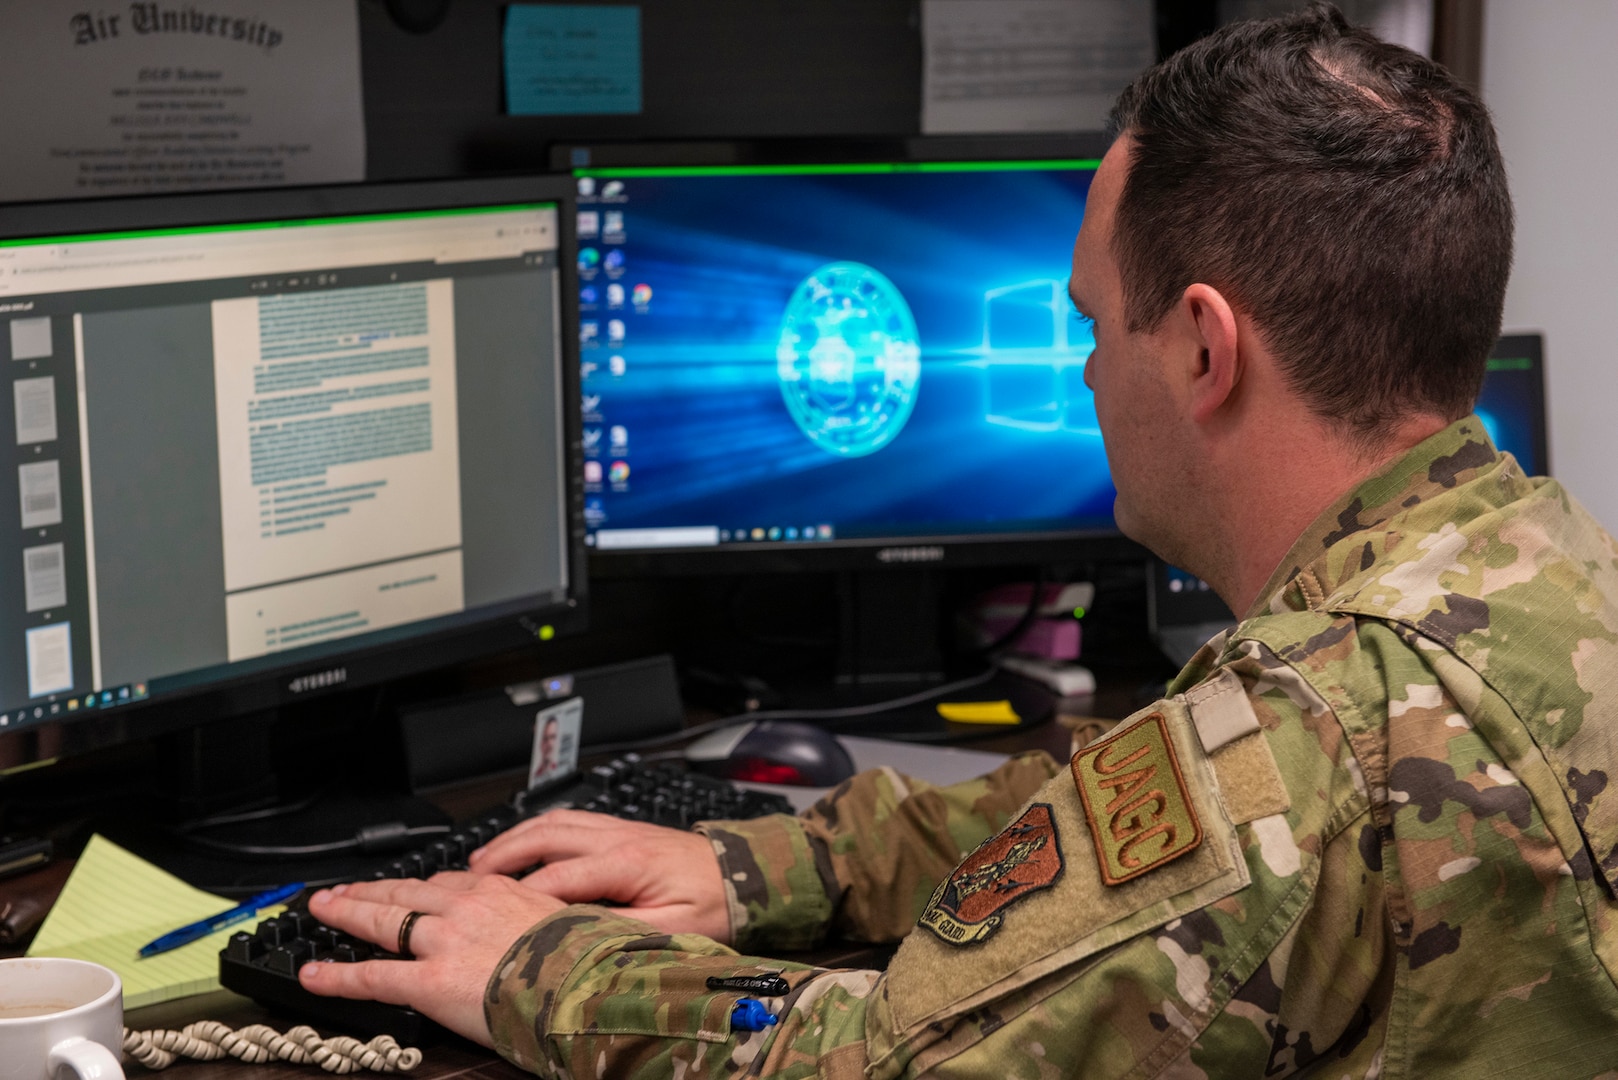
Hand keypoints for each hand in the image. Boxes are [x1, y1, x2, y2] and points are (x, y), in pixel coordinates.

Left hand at [298, 873, 564, 1045]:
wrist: (585, 984)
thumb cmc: (584, 958)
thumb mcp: (566, 920)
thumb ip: (541, 919)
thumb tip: (547, 927)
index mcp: (500, 891)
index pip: (447, 882)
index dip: (417, 887)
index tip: (406, 888)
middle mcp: (465, 907)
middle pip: (405, 892)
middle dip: (369, 890)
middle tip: (342, 890)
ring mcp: (443, 941)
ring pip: (383, 921)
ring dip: (347, 914)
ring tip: (323, 911)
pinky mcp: (429, 980)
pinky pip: (372, 976)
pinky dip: (337, 976)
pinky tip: (314, 976)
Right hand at [468, 809, 731, 942]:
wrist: (744, 873)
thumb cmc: (714, 903)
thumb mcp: (673, 930)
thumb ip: (622, 930)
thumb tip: (578, 936)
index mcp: (628, 863)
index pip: (560, 875)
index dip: (522, 893)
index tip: (492, 911)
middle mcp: (618, 836)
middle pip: (546, 835)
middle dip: (503, 855)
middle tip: (468, 878)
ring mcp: (617, 828)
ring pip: (553, 821)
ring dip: (513, 837)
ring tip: (480, 860)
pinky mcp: (620, 829)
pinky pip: (568, 820)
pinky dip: (535, 830)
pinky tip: (519, 844)